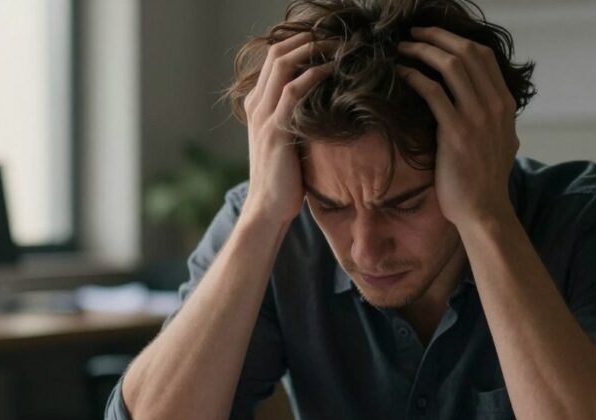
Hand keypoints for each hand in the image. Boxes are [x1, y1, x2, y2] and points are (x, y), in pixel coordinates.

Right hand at [243, 32, 332, 225]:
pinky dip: (314, 75)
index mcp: (257, 104)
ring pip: (283, 64)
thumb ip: (297, 118)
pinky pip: (293, 91)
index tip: (327, 39)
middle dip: (308, 38)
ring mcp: (263, 116)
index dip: (299, 42)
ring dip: (313, 48)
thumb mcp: (287, 140)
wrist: (267, 208)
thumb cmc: (284, 178)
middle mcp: (256, 105)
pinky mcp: (275, 131)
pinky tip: (333, 70)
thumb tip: (326, 103)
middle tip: (337, 35)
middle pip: (277, 52)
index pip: (274, 58)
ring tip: (339, 45)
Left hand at [397, 27, 519, 229]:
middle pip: (467, 53)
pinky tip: (402, 74)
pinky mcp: (456, 132)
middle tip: (414, 35)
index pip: (484, 56)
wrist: (483, 210)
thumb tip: (481, 101)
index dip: (457, 39)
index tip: (435, 36)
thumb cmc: (484, 179)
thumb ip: (493, 117)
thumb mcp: (501, 141)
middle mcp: (494, 106)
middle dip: (437, 37)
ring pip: (451, 66)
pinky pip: (433, 92)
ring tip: (404, 49)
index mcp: (505, 104)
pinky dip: (415, 77)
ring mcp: (477, 118)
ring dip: (423, 51)